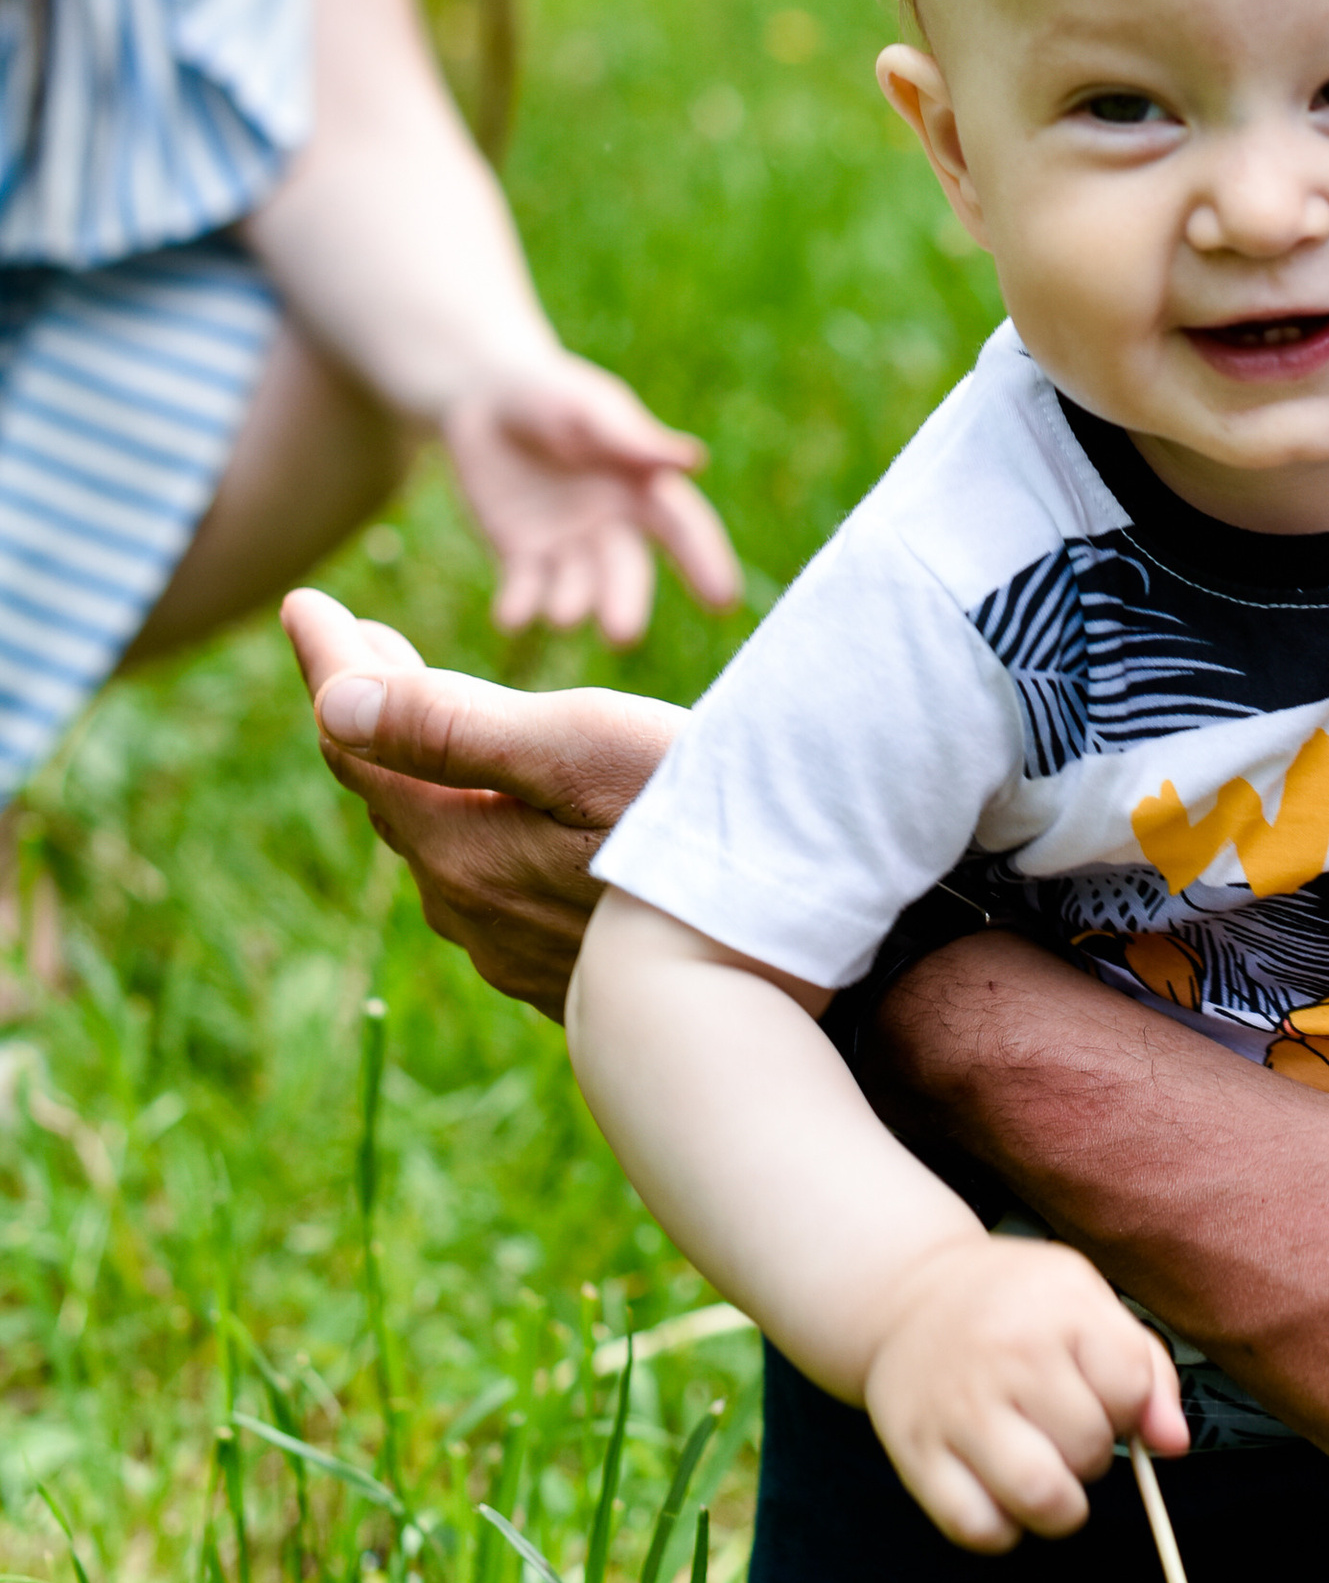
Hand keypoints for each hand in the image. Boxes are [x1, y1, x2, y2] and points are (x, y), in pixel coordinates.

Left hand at [284, 587, 681, 1016]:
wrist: (770, 980)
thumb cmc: (694, 835)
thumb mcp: (577, 749)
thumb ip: (450, 727)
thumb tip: (331, 702)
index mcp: (459, 846)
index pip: (357, 741)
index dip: (328, 664)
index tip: (304, 602)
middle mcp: (471, 907)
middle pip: (395, 793)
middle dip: (375, 709)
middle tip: (368, 641)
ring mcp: (517, 950)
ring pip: (443, 846)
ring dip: (429, 771)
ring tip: (438, 721)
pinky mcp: (567, 974)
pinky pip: (493, 891)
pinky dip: (478, 826)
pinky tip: (513, 821)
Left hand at [440, 355, 741, 640]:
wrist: (484, 395)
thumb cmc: (551, 393)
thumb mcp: (590, 409)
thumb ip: (632, 439)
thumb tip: (694, 461)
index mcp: (642, 488)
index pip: (683, 529)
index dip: (705, 562)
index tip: (724, 602)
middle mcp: (612, 526)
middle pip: (627, 571)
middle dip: (626, 602)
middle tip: (622, 634)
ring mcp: (566, 545)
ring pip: (577, 588)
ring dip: (571, 605)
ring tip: (561, 616)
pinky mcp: (520, 556)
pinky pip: (523, 590)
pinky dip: (518, 607)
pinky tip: (508, 618)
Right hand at [860, 1231, 1187, 1551]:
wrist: (908, 1296)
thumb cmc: (1012, 1303)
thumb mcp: (1086, 1300)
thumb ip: (1145, 1367)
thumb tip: (1172, 1444)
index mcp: (1058, 1309)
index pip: (1130, 1390)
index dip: (1129, 1404)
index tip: (1102, 1391)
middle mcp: (1007, 1358)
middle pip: (1090, 1449)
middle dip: (1093, 1452)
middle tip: (1066, 1427)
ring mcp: (958, 1410)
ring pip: (1041, 1498)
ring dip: (1060, 1504)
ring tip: (1047, 1470)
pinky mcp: (917, 1455)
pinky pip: (979, 1529)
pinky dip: (1003, 1528)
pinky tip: (1002, 1490)